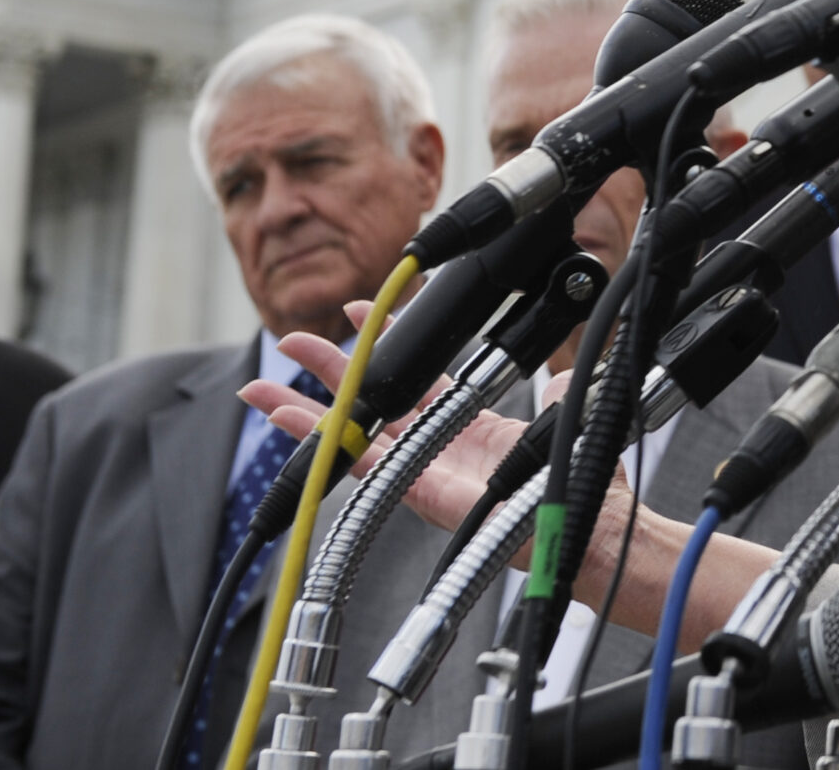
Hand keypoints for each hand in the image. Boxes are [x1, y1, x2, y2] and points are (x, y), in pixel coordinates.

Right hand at [239, 305, 660, 605]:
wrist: (578, 525)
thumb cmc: (566, 480)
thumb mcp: (556, 416)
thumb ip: (547, 391)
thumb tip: (553, 374)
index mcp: (464, 424)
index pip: (415, 378)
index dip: (386, 346)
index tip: (358, 314)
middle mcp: (434, 444)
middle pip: (370, 400)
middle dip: (328, 370)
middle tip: (291, 342)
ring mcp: (419, 467)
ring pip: (350, 432)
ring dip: (303, 410)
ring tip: (260, 388)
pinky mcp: (412, 489)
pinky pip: (360, 462)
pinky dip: (323, 443)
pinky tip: (290, 424)